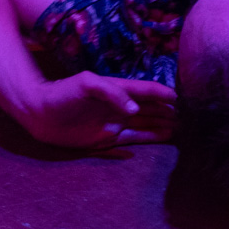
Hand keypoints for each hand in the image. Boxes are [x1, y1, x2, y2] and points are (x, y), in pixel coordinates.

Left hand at [19, 72, 176, 149]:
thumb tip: (134, 110)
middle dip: (168, 113)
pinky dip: (143, 142)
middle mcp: (119, 108)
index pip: (146, 92)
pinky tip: (155, 143)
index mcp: (117, 90)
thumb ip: (113, 94)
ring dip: (161, 128)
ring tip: (180, 131)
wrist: (37, 112)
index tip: (182, 98)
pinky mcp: (103, 140)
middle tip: (190, 118)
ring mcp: (112, 124)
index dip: (163, 94)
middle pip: (150, 110)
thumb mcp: (87, 84)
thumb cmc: (62, 94)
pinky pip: (129, 142)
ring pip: (144, 126)